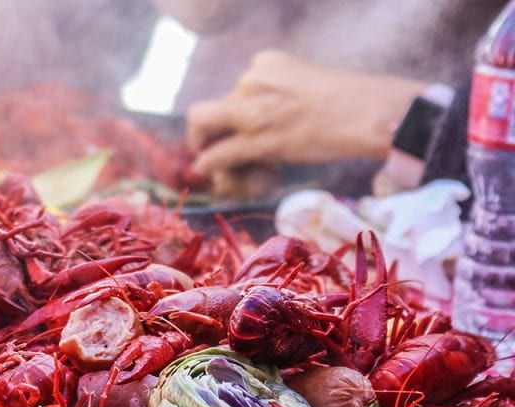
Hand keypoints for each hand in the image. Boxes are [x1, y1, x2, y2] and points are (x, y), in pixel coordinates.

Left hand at [187, 50, 425, 181]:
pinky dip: (208, 165)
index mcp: (266, 63)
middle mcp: (252, 79)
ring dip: (201, 145)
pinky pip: (217, 154)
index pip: (235, 90)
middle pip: (213, 106)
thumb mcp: (308, 86)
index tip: (246, 131)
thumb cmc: (354, 104)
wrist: (376, 114)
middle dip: (207, 128)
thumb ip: (281, 99)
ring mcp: (252, 108)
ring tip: (209, 161)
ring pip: (201, 124)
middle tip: (211, 145)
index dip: (235, 115)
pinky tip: (210, 172)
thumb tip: (268, 124)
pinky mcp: (257, 138)